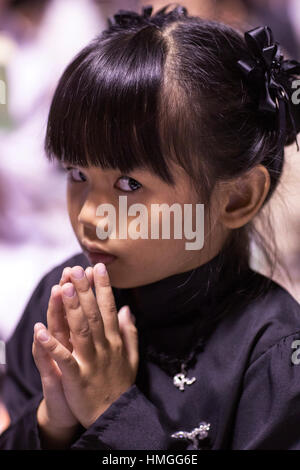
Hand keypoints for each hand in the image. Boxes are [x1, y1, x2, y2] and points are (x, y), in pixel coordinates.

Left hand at [34, 263, 138, 428]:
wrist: (114, 414)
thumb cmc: (120, 383)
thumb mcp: (131, 355)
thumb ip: (129, 331)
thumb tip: (127, 309)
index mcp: (114, 340)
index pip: (108, 308)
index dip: (103, 287)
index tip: (98, 267)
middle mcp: (103, 346)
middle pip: (93, 314)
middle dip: (85, 290)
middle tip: (77, 269)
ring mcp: (90, 361)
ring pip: (80, 330)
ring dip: (72, 309)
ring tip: (63, 288)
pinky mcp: (76, 376)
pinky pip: (64, 358)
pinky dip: (52, 345)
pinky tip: (41, 331)